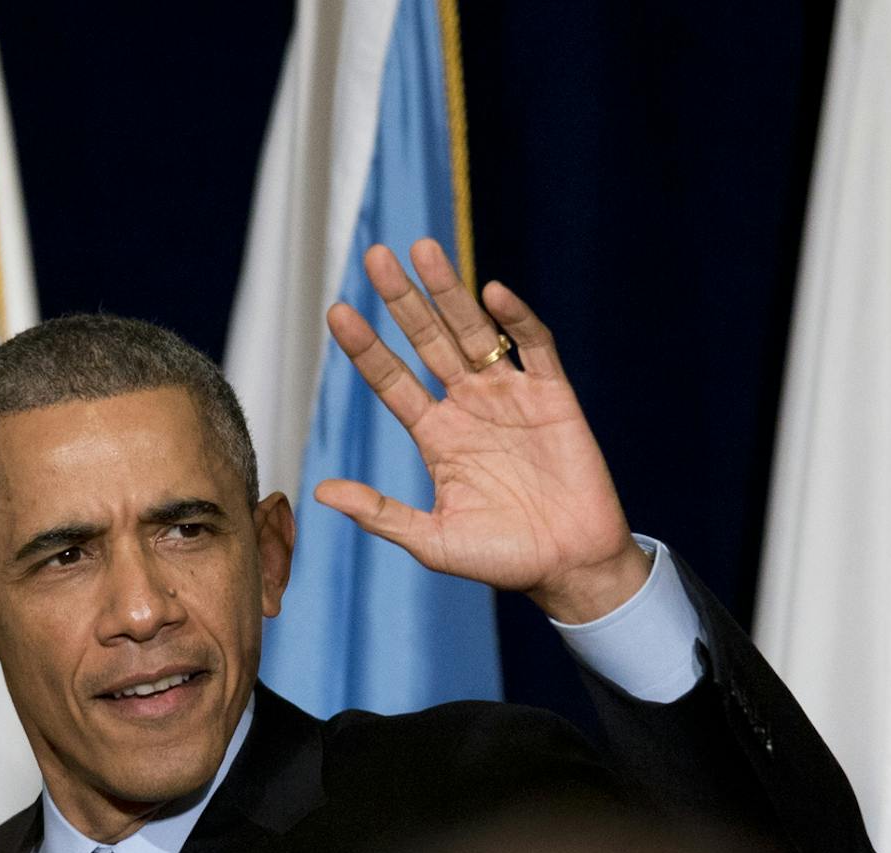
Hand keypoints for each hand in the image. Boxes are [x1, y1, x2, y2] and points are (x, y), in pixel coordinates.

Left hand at [318, 239, 648, 623]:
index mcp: (437, 436)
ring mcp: (511, 396)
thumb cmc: (501, 557)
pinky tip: (492, 293)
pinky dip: (516, 319)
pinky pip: (535, 347)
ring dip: (450, 291)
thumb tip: (320, 491)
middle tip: (376, 256)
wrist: (569, 566)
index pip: (392, 380)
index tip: (337, 312)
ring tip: (423, 249)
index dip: (366, 347)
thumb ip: (380, 513)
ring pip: (474, 332)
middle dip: (403, 300)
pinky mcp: (554, 396)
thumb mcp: (431, 539)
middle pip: (428, 341)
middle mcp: (469, 406)